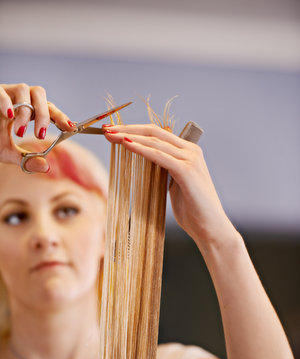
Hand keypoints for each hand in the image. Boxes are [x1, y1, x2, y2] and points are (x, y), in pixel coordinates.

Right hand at [0, 83, 74, 172]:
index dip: (60, 117)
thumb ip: (25, 160)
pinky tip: (9, 117)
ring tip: (21, 132)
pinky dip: (6, 103)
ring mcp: (4, 93)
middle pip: (40, 95)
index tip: (71, 128)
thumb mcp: (7, 153)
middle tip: (42, 135)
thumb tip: (46, 167)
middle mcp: (18, 98)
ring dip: (27, 112)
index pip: (48, 109)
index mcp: (26, 110)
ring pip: (25, 90)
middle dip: (45, 114)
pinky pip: (1, 91)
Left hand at [103, 124, 236, 248]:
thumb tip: (146, 163)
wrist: (210, 228)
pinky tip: (126, 145)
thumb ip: (164, 171)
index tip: (113, 131)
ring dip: (130, 136)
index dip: (134, 129)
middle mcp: (191, 151)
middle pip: (154, 132)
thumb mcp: (174, 184)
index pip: (157, 134)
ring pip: (155, 141)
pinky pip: (159, 156)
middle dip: (127, 129)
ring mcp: (191, 159)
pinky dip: (141, 149)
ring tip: (110, 136)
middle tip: (106, 130)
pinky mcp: (187, 171)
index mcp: (188, 152)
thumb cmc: (192, 210)